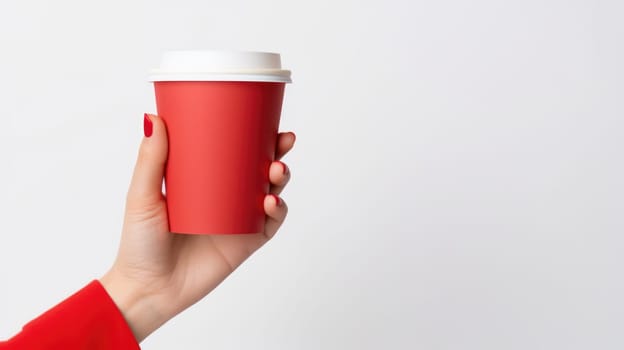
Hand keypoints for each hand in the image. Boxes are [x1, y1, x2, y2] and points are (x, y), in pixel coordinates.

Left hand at [100, 114, 294, 341]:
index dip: (254, 135)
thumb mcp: (142, 196)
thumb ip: (150, 160)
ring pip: (270, 192)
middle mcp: (225, 197)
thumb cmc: (139, 243)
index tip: (265, 118)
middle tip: (282, 142)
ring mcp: (237, 219)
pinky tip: (271, 203)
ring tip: (276, 172)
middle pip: (260, 168)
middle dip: (277, 152)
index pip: (234, 151)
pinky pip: (270, 225)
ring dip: (281, 179)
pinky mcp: (245, 243)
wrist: (149, 289)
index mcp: (204, 180)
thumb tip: (154, 117)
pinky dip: (278, 211)